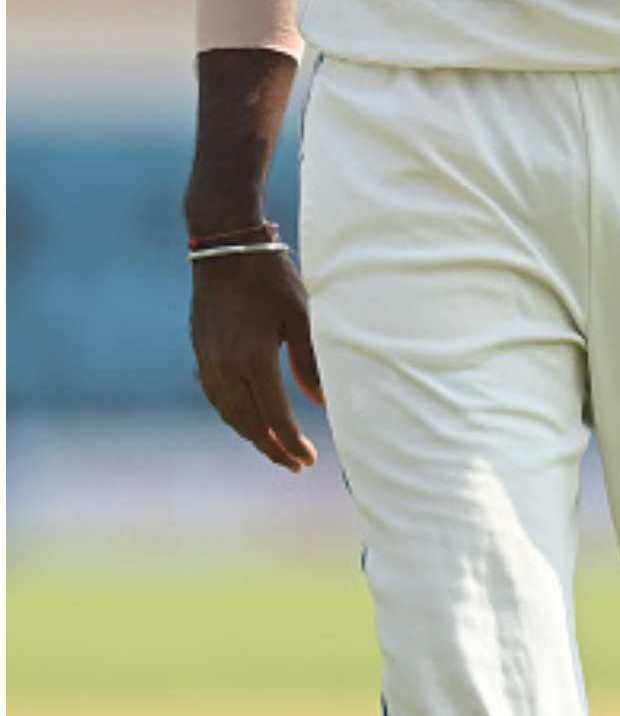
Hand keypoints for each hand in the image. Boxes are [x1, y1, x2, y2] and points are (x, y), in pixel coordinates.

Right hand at [189, 248, 323, 471]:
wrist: (227, 251)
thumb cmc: (272, 279)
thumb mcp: (303, 316)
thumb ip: (311, 362)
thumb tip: (322, 402)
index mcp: (252, 359)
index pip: (274, 416)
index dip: (291, 442)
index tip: (308, 460)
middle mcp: (224, 367)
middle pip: (248, 423)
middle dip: (272, 448)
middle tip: (295, 465)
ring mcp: (208, 361)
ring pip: (230, 413)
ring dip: (253, 435)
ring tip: (276, 448)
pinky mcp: (202, 353)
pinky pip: (218, 397)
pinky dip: (236, 415)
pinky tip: (250, 419)